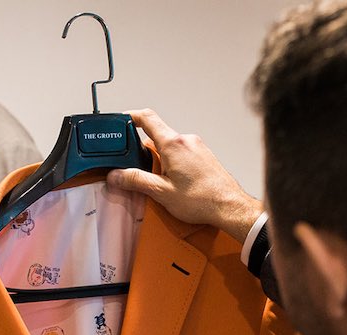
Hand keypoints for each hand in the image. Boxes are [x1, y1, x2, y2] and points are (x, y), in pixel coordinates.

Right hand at [107, 109, 263, 244]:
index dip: (130, 116)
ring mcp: (196, 146)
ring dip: (158, 157)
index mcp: (173, 144)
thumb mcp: (162, 192)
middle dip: (142, 147)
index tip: (120, 121)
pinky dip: (171, 162)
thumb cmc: (202, 199)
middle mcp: (186, 140)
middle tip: (133, 163)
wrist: (229, 206)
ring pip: (169, 145)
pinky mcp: (203, 155)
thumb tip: (116, 175)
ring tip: (157, 179)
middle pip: (157, 133)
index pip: (146, 118)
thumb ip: (136, 180)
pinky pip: (181, 152)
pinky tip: (173, 181)